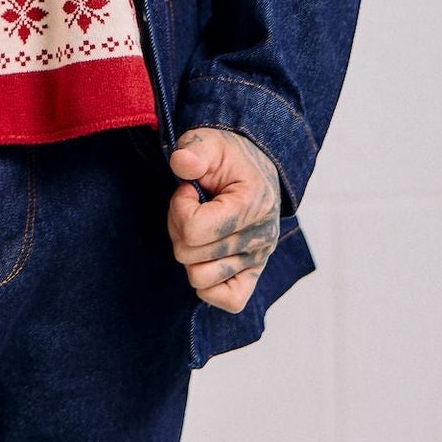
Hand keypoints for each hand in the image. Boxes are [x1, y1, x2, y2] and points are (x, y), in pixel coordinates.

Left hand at [167, 127, 280, 314]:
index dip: (179, 207)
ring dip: (189, 252)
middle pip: (190, 256)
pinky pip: (227, 300)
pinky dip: (207, 284)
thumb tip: (181, 163)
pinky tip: (205, 254)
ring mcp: (259, 259)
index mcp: (253, 204)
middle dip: (179, 227)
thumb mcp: (209, 141)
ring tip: (199, 227)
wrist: (253, 167)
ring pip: (200, 279)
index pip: (193, 230)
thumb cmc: (228, 157)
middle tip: (191, 206)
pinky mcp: (254, 275)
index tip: (188, 190)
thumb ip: (194, 149)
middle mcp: (262, 238)